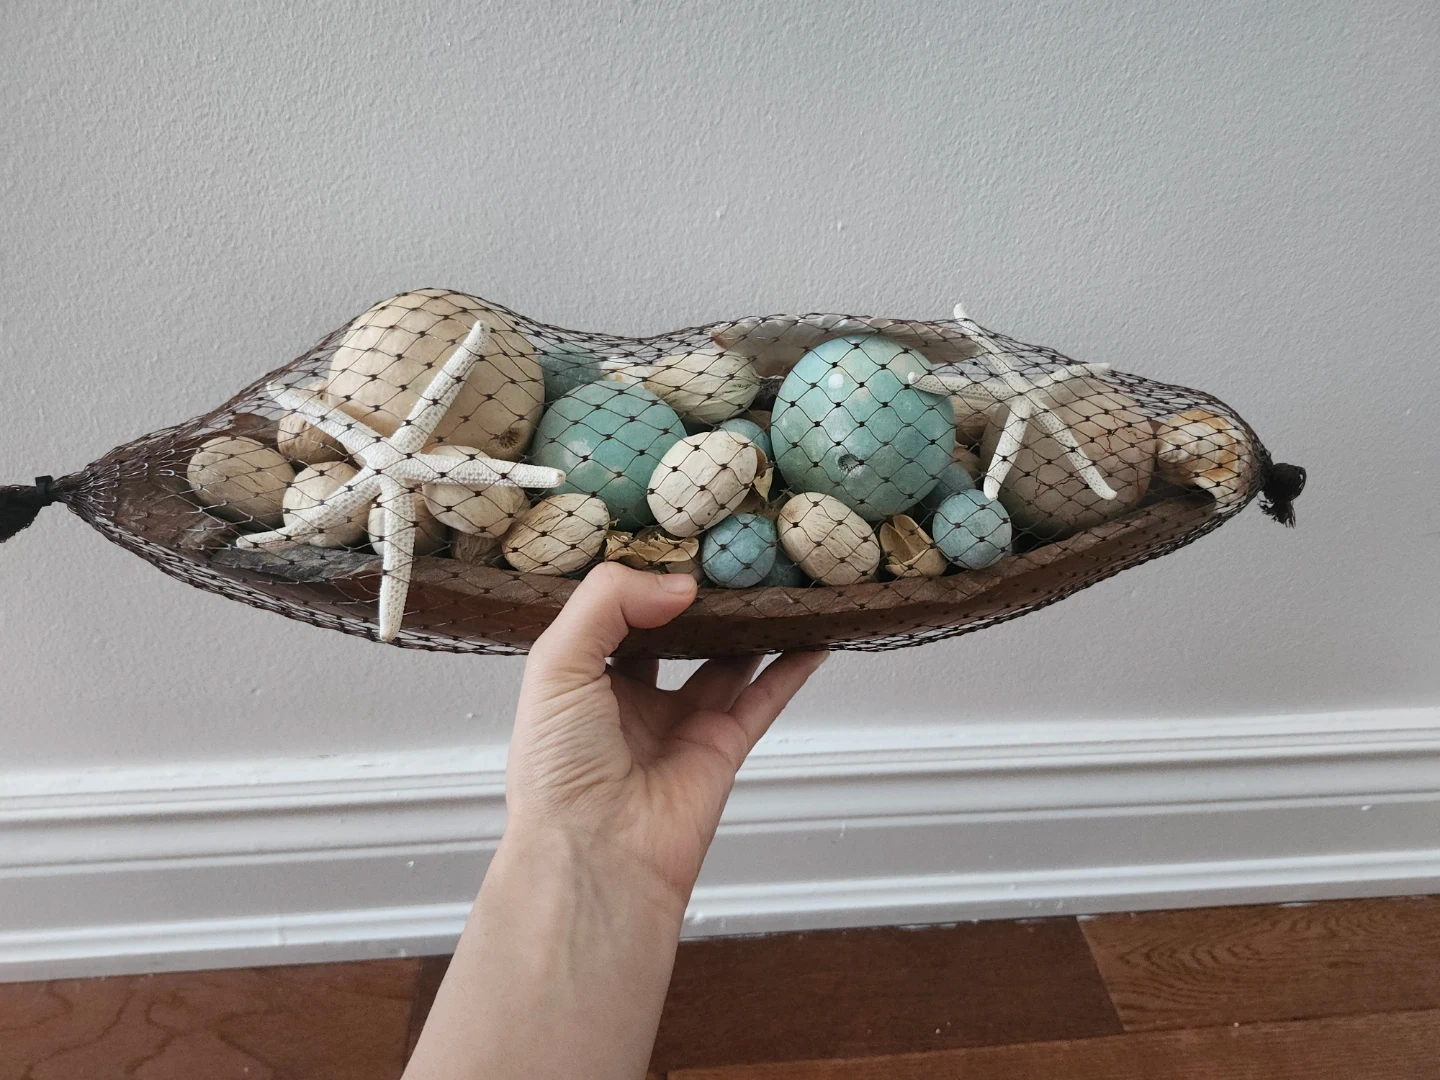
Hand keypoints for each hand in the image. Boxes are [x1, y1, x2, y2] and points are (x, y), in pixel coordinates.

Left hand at [507, 562, 826, 905]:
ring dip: (747, 625)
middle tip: (726, 551)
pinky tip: (811, 637)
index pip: (612, 612)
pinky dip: (791, 670)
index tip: (671, 534)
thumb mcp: (557, 663)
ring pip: (724, 661)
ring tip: (773, 580)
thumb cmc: (556, 770)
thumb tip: (680, 584)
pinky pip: (763, 700)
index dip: (638, 576)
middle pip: (673, 633)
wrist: (595, 855)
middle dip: (697, 597)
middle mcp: (629, 698)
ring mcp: (679, 724)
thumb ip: (609, 603)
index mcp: (580, 677)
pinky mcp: (721, 749)